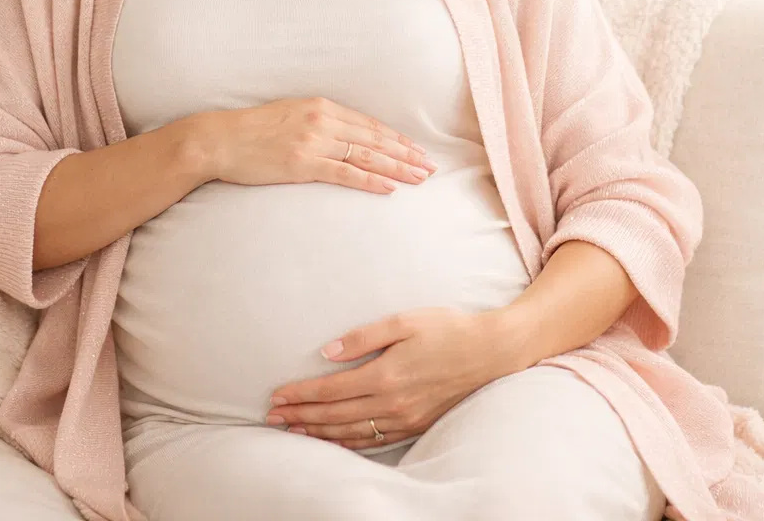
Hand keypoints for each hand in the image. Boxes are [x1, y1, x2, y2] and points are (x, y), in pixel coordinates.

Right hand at [195, 97, 436, 195]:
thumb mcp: (290, 114)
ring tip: (419, 178)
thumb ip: (318, 121)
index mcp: (321, 106)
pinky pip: (346, 173)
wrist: (220, 139)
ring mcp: (314, 142)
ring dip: (397, 167)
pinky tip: (389, 187)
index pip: (369, 124)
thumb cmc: (252, 130)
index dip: (396, 138)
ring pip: (367, 155)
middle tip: (430, 166)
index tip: (416, 149)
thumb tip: (343, 136)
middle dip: (406, 153)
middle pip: (375, 139)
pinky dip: (371, 180)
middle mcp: (322, 120)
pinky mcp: (304, 163)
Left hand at [264, 307, 515, 449]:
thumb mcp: (404, 321)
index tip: (276, 396)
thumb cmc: (447, 328)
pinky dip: (347, 443)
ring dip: (318, 433)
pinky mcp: (415, 425)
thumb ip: (362, 337)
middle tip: (272, 417)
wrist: (491, 352)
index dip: (300, 395)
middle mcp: (392, 403)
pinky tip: (332, 440)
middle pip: (334, 416)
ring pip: (351, 433)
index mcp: (385, 375)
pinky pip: (374, 441)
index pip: (330, 390)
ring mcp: (405, 418)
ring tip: (292, 431)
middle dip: (300, 417)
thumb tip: (326, 353)